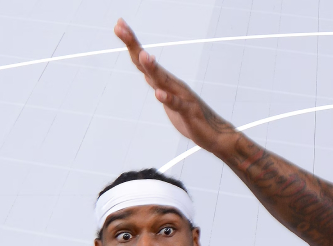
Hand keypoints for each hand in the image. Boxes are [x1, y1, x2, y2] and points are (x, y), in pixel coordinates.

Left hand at [114, 19, 238, 153]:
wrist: (213, 133)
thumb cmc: (190, 115)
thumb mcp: (168, 98)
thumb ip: (158, 84)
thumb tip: (146, 73)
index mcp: (165, 81)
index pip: (143, 60)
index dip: (131, 44)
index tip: (119, 25)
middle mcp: (172, 84)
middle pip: (149, 64)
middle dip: (134, 46)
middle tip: (120, 27)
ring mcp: (181, 96)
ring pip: (163, 81)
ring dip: (152, 68)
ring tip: (142, 56)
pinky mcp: (188, 112)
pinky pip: (177, 105)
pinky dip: (168, 99)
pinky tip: (159, 94)